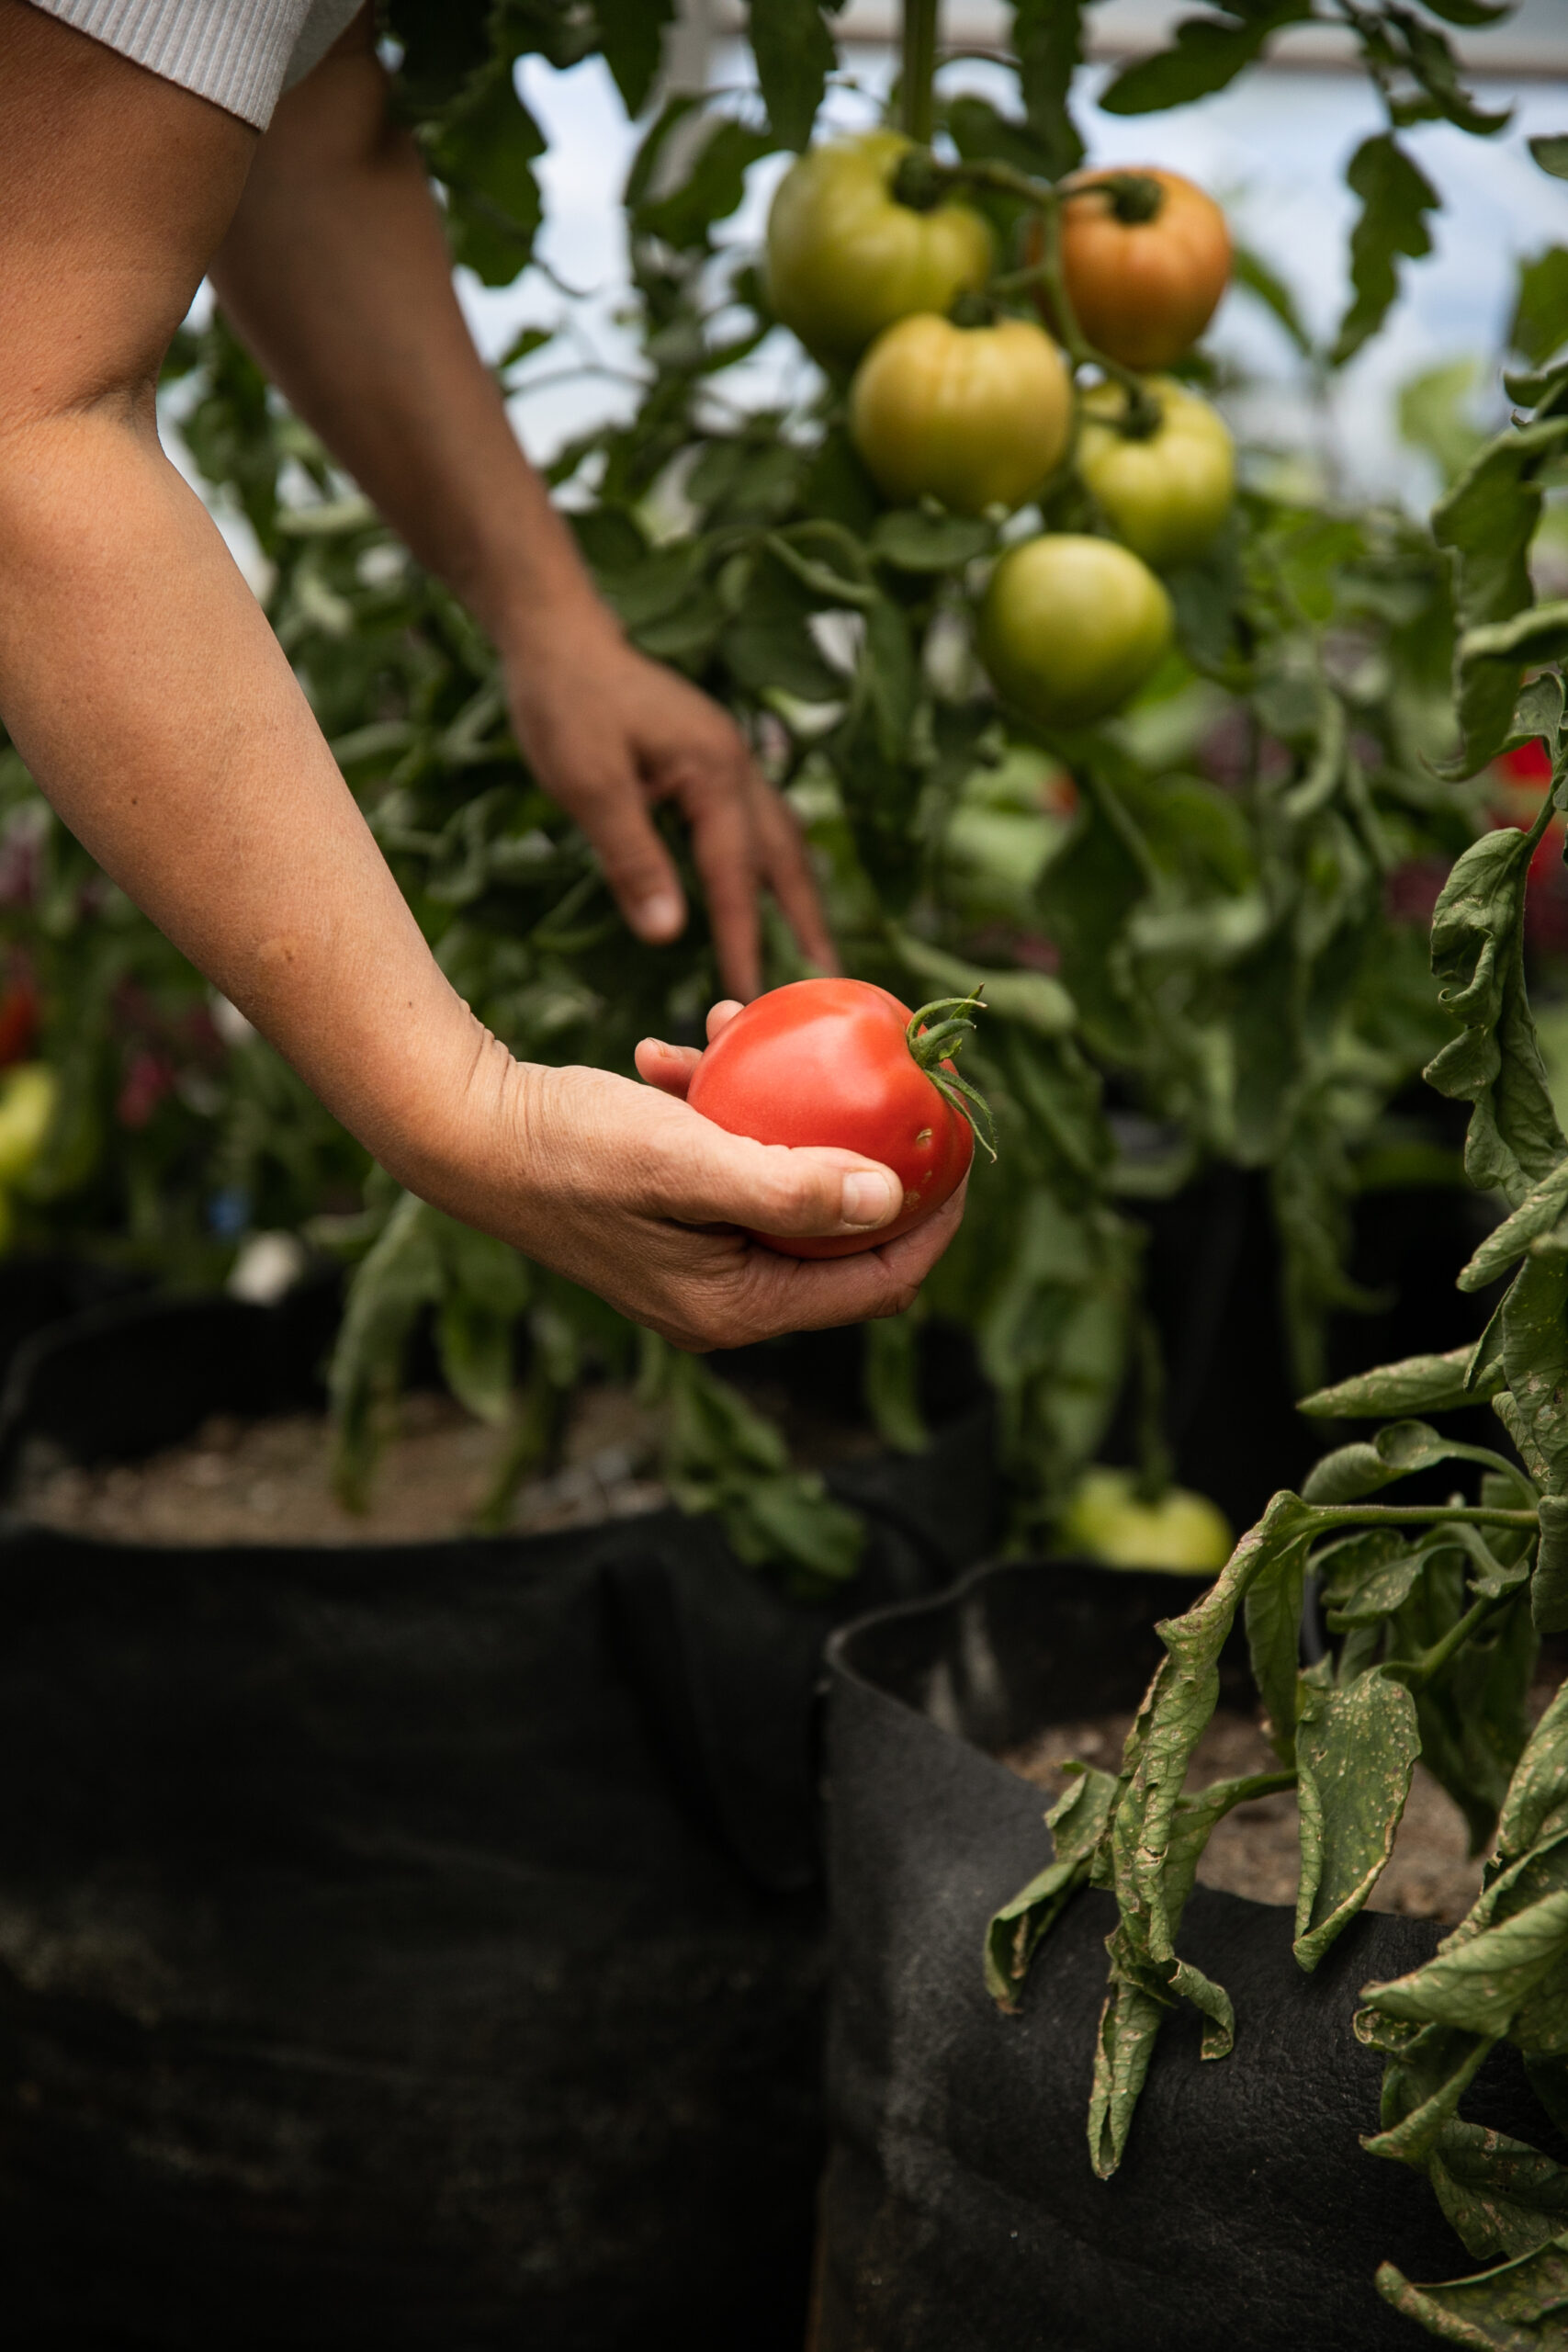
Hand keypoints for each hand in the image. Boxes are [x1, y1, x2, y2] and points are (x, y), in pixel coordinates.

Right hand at [446, 1002, 965, 1350]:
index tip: (961, 1140)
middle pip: (840, 1230)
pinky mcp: (671, 1209)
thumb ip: (792, 1187)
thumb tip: (892, 1199)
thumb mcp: (687, 1161)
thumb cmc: (570, 1150)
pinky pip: (728, 1156)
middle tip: (897, 1078)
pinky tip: (685, 1044)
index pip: (878, 1281)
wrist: (462, 1131)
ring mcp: (698, 1253)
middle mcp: (726, 1295)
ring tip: (742, 1027)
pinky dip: (720, 1100)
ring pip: (784, 1178)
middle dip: (866, 1147)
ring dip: (778, 1104)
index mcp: (741, 1308)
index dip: (934, 1216)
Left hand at [503, 612, 834, 999]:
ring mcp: (727, 756)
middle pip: (786, 855)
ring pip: (779, 834)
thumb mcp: (589, 786)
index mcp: (713, 772)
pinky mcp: (709, 754)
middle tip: (828, 976)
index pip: (735, 876)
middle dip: (807, 918)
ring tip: (812, 940)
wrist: (556, 632)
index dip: (744, 940)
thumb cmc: (565, 703)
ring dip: (797, 890)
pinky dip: (771, 859)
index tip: (751, 997)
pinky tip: (763, 881)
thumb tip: (668, 934)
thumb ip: (632, 858)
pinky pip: (757, 817)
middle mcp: (736, 763)